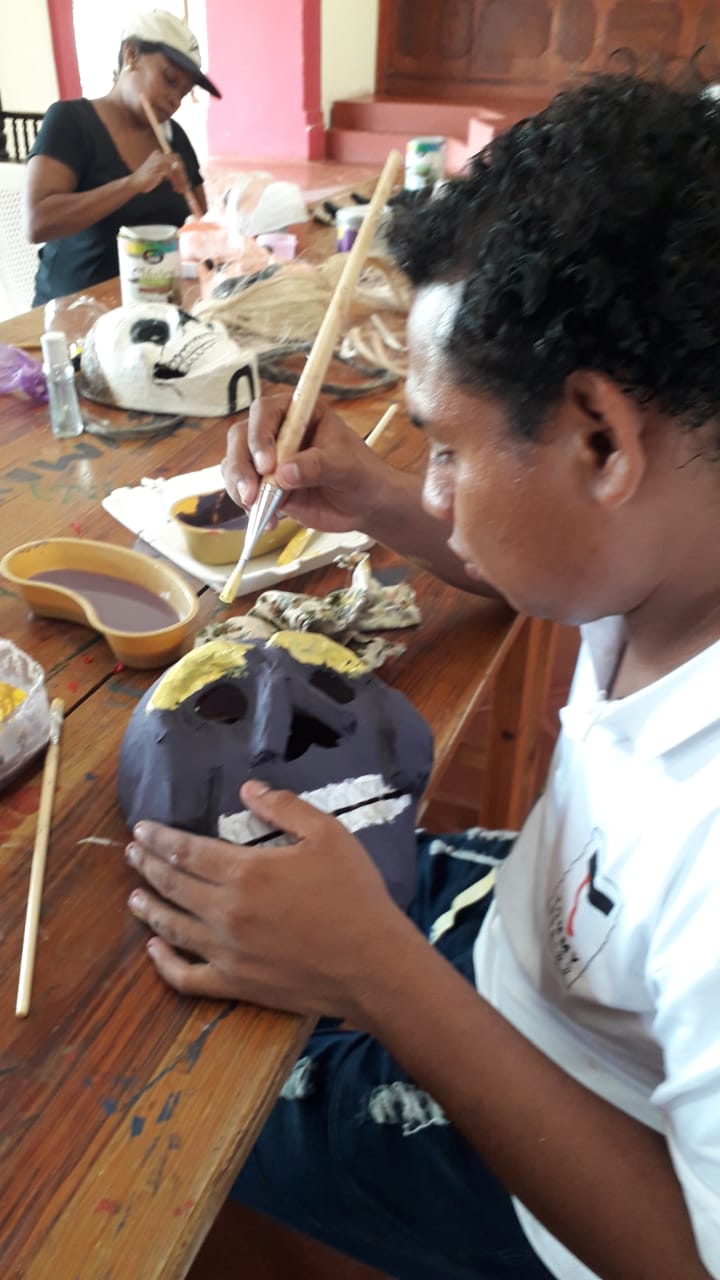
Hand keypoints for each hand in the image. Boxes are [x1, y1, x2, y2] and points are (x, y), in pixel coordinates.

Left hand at [125, 780, 412, 1017]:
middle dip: (147, 866)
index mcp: (245, 872)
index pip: (186, 850)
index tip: (141, 829)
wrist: (373, 964)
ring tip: (133, 895)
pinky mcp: (235, 984)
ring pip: (171, 928)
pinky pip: (186, 977)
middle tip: (131, 853)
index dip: (159, 838)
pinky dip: (163, 964)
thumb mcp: (328, 835)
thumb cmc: (355, 895)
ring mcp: (225, 952)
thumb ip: (284, 807)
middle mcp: (225, 912)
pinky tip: (154, 950)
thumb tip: (248, 788)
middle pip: (172, 885)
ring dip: (148, 908)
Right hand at [131, 149, 187, 196]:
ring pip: (176, 169)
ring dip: (181, 180)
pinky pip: (172, 175)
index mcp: (158, 154)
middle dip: (183, 175)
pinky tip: (176, 189)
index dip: (181, 169)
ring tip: (181, 190)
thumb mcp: (158, 173)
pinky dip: (176, 183)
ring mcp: (158, 161)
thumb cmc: (145, 181)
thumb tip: (181, 175)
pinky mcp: (158, 168)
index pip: (176, 158)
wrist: (134, 183)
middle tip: (185, 186)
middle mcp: (159, 155)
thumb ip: (167, 171)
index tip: (184, 180)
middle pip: (178, 162)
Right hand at [222, 393, 394, 532]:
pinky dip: (247, 505)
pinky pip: (242, 489)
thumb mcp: (345, 467)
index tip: (267, 464)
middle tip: (252, 492)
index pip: (266, 412)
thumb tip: (284, 473)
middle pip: (241, 436)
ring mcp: (268, 458)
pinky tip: (266, 520)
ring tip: (255, 507)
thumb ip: (316, 466)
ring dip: (238, 485)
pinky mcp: (264, 484)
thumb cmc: (360, 474)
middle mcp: (278, 431)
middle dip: (241, 464)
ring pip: (235, 462)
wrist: (364, 504)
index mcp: (299, 413)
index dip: (261, 435)